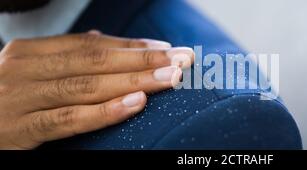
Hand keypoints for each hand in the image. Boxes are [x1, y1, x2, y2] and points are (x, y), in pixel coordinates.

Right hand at [0, 32, 193, 148]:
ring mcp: (21, 98)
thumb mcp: (29, 72)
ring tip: (170, 78)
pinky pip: (68, 119)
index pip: (91, 45)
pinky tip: (136, 103)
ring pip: (88, 86)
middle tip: (182, 60)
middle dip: (144, 59)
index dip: (132, 46)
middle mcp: (25, 69)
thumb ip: (64, 57)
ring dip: (135, 80)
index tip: (167, 48)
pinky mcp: (21, 129)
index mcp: (30, 52)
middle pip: (96, 61)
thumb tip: (105, 40)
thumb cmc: (5, 100)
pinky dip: (105, 111)